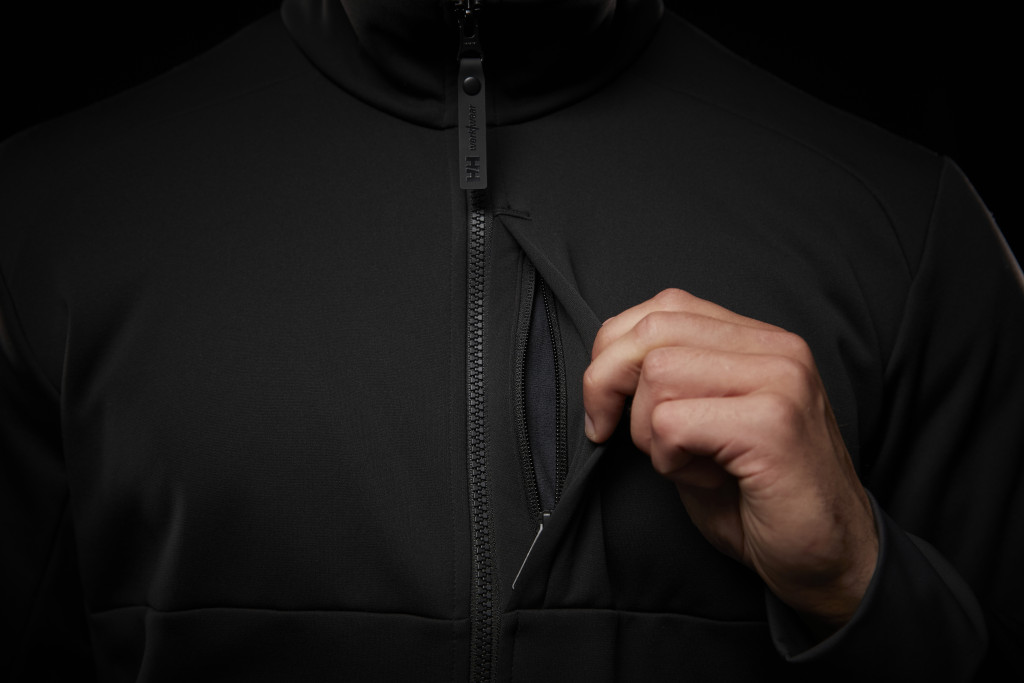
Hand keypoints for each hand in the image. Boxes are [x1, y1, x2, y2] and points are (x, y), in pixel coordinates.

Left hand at [583, 289, 877, 634]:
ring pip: (658, 374)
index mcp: (758, 340)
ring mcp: (780, 381)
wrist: (830, 560)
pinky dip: (669, 460)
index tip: (603, 405)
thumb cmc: (758, 498)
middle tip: (608, 432)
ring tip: (691, 462)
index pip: (663, 308)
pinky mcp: (772, 424)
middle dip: (607, 385)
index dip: (613, 352)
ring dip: (649, 432)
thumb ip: (669, 382)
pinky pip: (672, 423)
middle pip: (651, 332)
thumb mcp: (703, 424)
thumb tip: (604, 368)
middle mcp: (776, 348)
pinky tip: (708, 480)